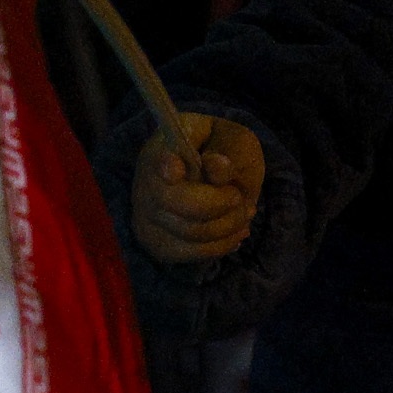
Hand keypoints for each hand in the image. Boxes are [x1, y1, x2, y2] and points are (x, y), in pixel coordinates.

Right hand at [131, 112, 265, 263]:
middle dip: (223, 207)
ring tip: (246, 215)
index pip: (159, 160)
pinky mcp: (156, 241)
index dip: (166, 168)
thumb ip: (226, 149)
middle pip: (182, 205)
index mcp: (164, 148)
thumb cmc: (224, 149)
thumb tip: (217, 166)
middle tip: (241, 199)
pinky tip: (235, 234)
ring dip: (228, 229)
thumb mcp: (233, 139)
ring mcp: (146, 214)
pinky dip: (219, 247)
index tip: (177, 169)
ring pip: (190, 234)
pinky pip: (189, 254)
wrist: (214, 165)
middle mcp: (147, 182)